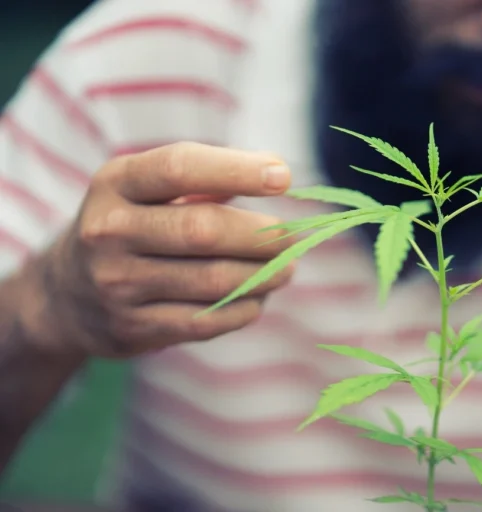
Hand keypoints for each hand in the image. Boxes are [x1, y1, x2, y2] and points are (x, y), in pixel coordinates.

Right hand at [22, 142, 294, 357]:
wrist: (66, 294)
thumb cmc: (134, 225)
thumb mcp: (149, 190)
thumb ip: (209, 179)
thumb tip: (279, 172)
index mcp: (115, 183)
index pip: (180, 166)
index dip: (238, 169)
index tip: (284, 176)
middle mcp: (109, 231)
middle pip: (204, 230)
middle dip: (263, 236)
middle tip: (294, 240)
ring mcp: (116, 284)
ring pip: (213, 280)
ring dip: (264, 276)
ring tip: (285, 270)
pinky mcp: (131, 328)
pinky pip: (206, 320)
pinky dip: (244, 309)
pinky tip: (257, 299)